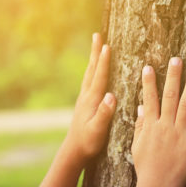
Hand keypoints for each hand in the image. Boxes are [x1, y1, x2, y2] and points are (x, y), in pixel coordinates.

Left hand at [65, 33, 115, 167]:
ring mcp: (84, 99)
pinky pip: (89, 81)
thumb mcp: (98, 130)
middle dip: (95, 52)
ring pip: (89, 74)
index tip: (107, 45)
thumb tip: (111, 95)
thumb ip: (104, 113)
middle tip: (97, 36)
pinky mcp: (85, 103)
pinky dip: (92, 70)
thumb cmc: (88, 142)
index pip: (99, 77)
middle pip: (92, 69)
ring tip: (97, 46)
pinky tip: (94, 70)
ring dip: (93, 59)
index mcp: (91, 100)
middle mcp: (86, 96)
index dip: (103, 61)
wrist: (74, 150)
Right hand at [131, 57, 185, 186]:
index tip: (149, 67)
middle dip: (172, 76)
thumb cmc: (146, 168)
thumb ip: (140, 125)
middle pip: (169, 96)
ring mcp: (180, 133)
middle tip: (176, 59)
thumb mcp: (137, 146)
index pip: (149, 99)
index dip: (149, 82)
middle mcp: (165, 125)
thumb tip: (141, 107)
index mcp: (151, 126)